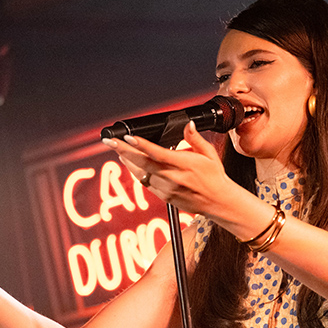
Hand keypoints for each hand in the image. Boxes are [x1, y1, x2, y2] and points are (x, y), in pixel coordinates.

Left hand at [102, 121, 244, 221]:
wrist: (218, 202)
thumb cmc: (214, 177)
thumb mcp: (209, 154)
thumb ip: (195, 138)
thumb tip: (188, 125)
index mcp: (184, 164)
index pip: (158, 153)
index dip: (141, 145)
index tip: (128, 137)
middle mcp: (173, 177)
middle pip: (143, 162)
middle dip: (124, 150)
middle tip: (110, 141)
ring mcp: (167, 189)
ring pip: (141, 173)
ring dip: (128, 161)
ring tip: (117, 150)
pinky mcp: (165, 197)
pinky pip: (147, 183)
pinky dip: (137, 172)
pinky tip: (131, 164)